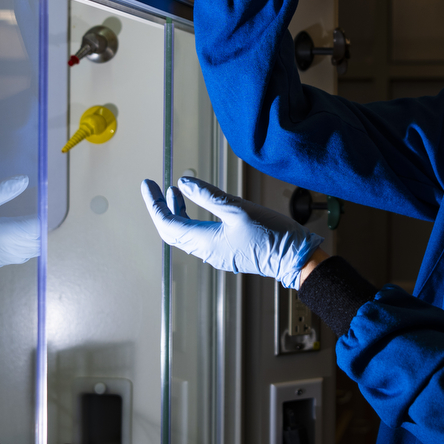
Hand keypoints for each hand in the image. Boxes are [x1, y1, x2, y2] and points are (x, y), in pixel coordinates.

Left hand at [140, 177, 321, 288]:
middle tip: (154, 187)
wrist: (295, 259)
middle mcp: (207, 252)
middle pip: (173, 230)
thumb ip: (208, 195)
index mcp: (206, 242)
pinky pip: (200, 237)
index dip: (154, 204)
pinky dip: (192, 219)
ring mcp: (217, 254)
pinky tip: (199, 207)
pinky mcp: (227, 252)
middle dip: (162, 207)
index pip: (168, 224)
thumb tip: (183, 184)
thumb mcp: (238, 209)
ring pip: (186, 234)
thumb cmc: (272, 235)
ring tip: (174, 192)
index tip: (148, 185)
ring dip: (178, 212)